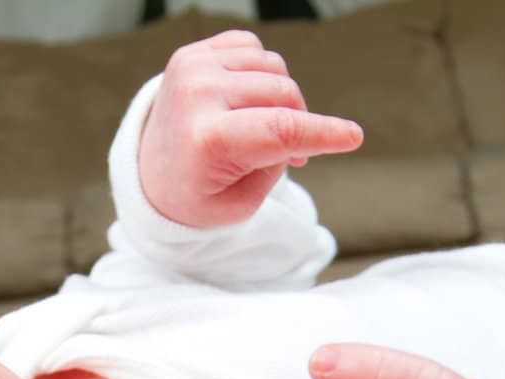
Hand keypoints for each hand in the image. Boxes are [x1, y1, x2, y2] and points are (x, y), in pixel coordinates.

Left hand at [139, 30, 362, 228]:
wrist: (151, 175)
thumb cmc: (198, 195)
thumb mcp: (241, 202)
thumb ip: (276, 162)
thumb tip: (303, 122)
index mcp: (206, 139)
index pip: (280, 128)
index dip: (323, 132)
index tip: (353, 137)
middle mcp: (197, 94)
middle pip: (285, 95)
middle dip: (298, 125)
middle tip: (285, 155)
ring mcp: (192, 67)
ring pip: (274, 68)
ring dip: (279, 100)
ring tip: (258, 128)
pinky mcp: (193, 53)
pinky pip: (254, 49)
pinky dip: (259, 75)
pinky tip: (244, 101)